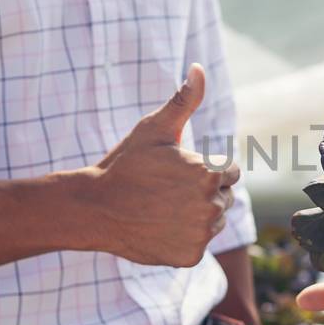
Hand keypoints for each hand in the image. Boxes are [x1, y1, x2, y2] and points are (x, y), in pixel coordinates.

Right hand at [89, 64, 239, 266]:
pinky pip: (199, 244)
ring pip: (214, 221)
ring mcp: (201, 234)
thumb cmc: (125, 165)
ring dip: (197, 215)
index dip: (205, 168)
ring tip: (163, 207)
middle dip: (204, 192)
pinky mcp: (190, 257)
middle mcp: (211, 205)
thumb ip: (184, 100)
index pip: (229, 171)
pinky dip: (184, 238)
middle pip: (225, 196)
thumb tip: (199, 68)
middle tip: (168, 190)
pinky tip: (160, 227)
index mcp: (209, 172)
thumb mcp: (154, 129)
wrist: (94, 209)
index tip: (178, 171)